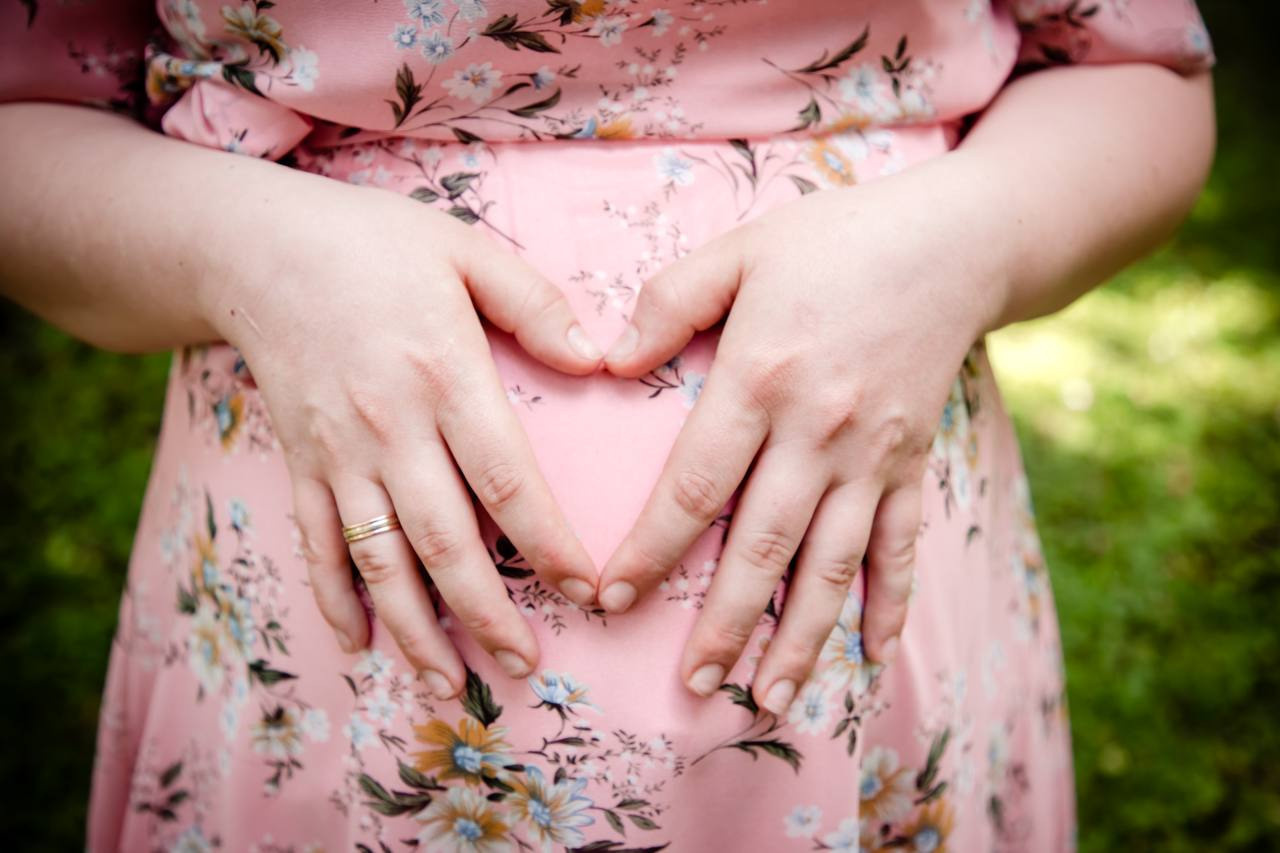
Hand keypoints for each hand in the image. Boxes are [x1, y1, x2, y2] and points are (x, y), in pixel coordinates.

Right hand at [201, 177, 604, 698]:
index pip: (506, 479)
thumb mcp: (464, 250)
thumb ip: (534, 303)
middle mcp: (389, 427)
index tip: (587, 590)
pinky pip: (317, 543)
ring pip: (379, 559)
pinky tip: (360, 645)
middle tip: (527, 666)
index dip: (547, 543)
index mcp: (443, 375)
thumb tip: (600, 356)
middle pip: (444, 540)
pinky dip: (335, 599)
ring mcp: (338, 453)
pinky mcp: (301, 464)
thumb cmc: (375, 244)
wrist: (258, 249)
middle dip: (488, 612)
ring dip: (415, 629)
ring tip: (451, 686)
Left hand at [596, 160, 1002, 712]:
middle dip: (723, 623)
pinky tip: (871, 658)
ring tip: (769, 699)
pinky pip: (901, 549)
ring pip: (831, 566)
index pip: (694, 487)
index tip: (612, 598)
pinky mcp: (913, 466)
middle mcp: (818, 432)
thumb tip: (605, 361)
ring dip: (800, 638)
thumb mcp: (740, 249)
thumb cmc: (834, 241)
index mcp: (761, 379)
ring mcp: (873, 458)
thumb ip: (669, 304)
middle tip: (692, 685)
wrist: (953, 243)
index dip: (651, 550)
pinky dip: (888, 606)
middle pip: (761, 546)